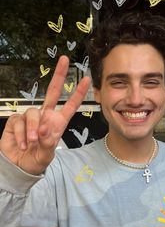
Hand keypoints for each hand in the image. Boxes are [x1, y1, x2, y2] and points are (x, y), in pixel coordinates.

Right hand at [0, 56, 90, 174]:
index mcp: (57, 123)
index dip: (78, 93)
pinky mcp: (16, 121)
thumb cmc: (35, 160)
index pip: (70, 105)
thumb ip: (47, 143)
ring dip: (33, 129)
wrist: (17, 167)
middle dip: (59, 75)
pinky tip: (23, 144)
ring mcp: (30, 118)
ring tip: (33, 142)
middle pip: (52, 92)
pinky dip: (22, 134)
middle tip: (64, 60)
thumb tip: (45, 130)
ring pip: (33, 113)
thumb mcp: (46, 155)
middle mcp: (45, 117)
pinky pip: (19, 121)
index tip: (86, 79)